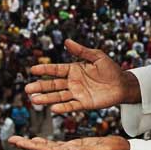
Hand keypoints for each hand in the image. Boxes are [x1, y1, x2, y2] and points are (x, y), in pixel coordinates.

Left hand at [8, 135, 129, 149]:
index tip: (18, 142)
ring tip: (20, 139)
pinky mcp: (76, 146)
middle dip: (27, 145)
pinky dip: (45, 142)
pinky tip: (39, 140)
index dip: (31, 147)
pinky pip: (56, 144)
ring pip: (48, 148)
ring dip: (33, 144)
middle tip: (11, 139)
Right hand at [25, 39, 139, 112]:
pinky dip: (63, 107)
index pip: (56, 70)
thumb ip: (82, 51)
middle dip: (40, 87)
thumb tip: (67, 41)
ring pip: (59, 96)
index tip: (32, 70)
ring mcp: (77, 93)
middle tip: (27, 89)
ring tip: (34, 100)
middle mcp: (73, 82)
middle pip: (53, 85)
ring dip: (47, 98)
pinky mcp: (84, 103)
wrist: (123, 84)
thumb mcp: (97, 57)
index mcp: (74, 69)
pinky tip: (53, 108)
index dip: (45, 70)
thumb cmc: (111, 69)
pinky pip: (72, 106)